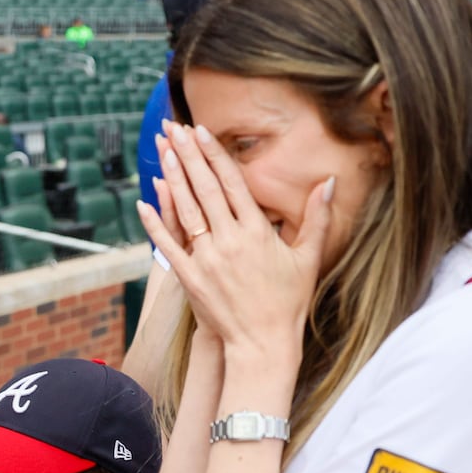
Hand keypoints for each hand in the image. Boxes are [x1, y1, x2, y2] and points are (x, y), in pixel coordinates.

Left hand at [137, 121, 331, 361]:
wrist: (263, 343)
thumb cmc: (288, 301)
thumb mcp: (308, 257)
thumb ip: (316, 217)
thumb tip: (327, 182)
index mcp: (257, 231)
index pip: (231, 183)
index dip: (214, 155)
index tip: (201, 132)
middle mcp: (229, 241)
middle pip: (204, 189)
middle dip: (187, 156)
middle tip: (173, 129)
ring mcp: (207, 259)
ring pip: (185, 211)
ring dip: (171, 178)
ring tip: (160, 152)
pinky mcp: (190, 278)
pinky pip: (168, 246)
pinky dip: (155, 223)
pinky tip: (144, 201)